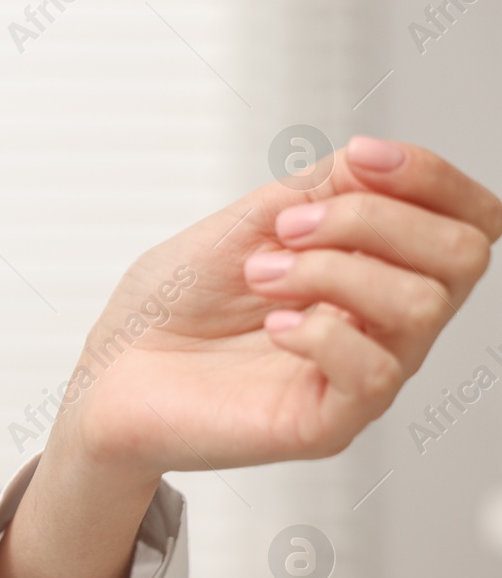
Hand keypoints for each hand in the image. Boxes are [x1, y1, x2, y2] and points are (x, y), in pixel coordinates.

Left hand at [68, 136, 501, 478]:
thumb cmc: (170, 306)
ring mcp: (362, 373)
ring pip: (421, 305)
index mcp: (374, 267)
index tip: (362, 156)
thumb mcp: (245, 221)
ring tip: (260, 276)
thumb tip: (379, 159)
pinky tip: (272, 327)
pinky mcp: (329, 422)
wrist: (111, 371)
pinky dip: (319, 332)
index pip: (467, 219)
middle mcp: (381, 321)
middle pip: (463, 255)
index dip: (433, 176)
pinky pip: (374, 373)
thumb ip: (320, 187)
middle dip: (372, 219)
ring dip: (331, 270)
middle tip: (286, 229)